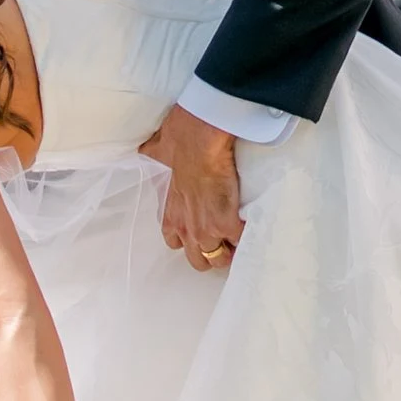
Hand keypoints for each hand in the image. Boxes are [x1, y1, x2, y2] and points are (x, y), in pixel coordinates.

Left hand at [141, 101, 243, 269]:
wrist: (199, 141)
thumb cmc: (178, 143)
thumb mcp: (157, 154)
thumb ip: (155, 158)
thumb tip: (150, 148)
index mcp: (170, 215)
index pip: (175, 242)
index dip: (189, 239)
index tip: (200, 231)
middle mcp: (185, 229)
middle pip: (197, 259)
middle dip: (209, 253)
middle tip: (221, 240)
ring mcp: (206, 231)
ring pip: (217, 259)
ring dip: (228, 251)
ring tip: (237, 240)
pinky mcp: (228, 226)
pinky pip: (241, 242)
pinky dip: (246, 236)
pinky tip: (250, 227)